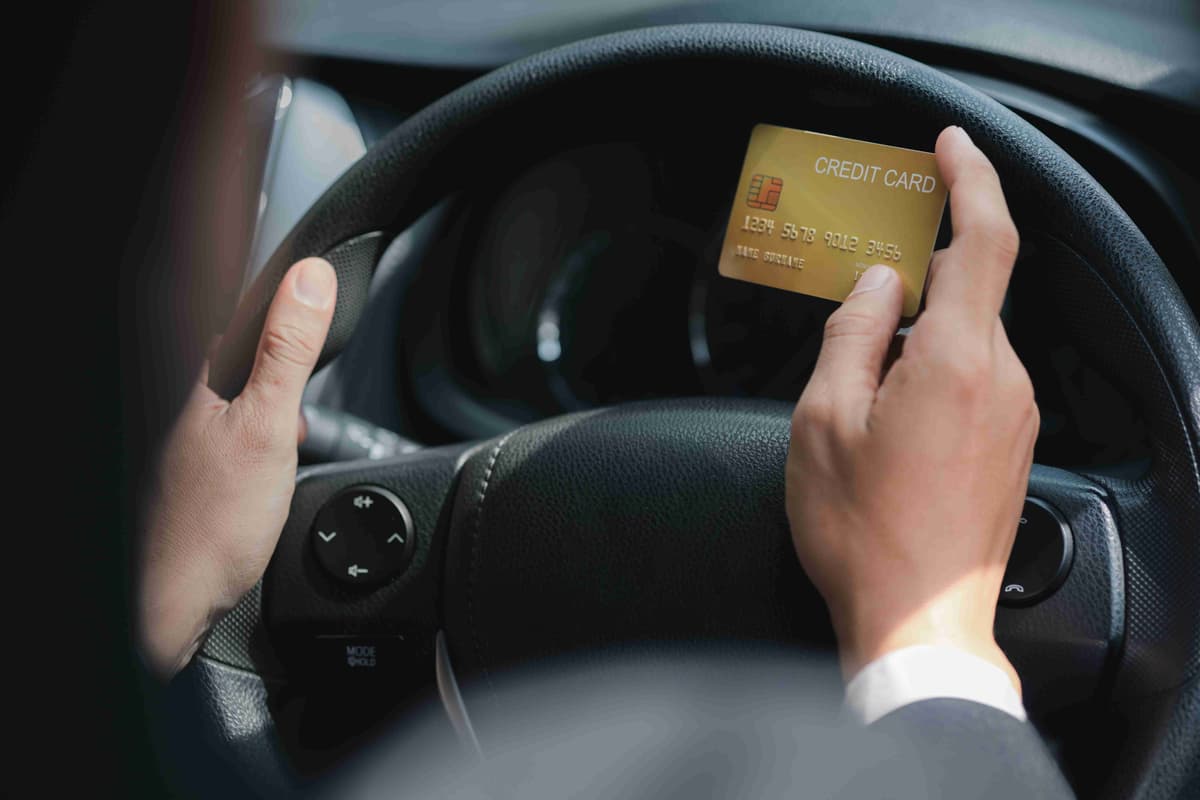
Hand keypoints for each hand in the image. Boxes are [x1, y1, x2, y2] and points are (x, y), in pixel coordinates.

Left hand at [138, 258, 336, 678]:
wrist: (173, 602)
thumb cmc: (212, 525)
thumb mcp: (268, 426)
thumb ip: (288, 350)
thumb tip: (310, 278)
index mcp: (189, 372)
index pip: (237, 304)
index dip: (281, 302)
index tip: (310, 310)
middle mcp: (177, 392)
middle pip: (243, 345)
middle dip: (284, 364)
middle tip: (298, 400)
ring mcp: (182, 426)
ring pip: (242, 386)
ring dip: (275, 402)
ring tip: (281, 444)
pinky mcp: (194, 456)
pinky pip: (238, 420)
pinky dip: (262, 432)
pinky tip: (270, 466)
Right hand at [786, 126, 1035, 690]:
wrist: (920, 624)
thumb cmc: (862, 531)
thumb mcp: (823, 421)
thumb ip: (853, 333)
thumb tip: (878, 284)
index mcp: (955, 362)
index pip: (983, 241)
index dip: (970, 180)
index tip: (951, 146)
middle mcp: (1003, 380)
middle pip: (973, 288)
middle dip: (925, 270)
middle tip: (867, 278)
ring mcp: (1016, 415)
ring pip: (971, 337)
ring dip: (923, 330)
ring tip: (863, 373)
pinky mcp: (1013, 445)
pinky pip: (979, 376)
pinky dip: (938, 365)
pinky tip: (893, 407)